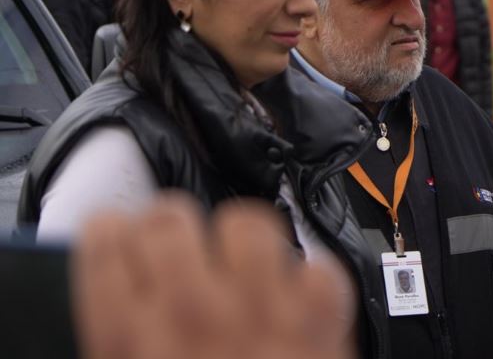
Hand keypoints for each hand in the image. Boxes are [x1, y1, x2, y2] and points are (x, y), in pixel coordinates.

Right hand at [73, 193, 353, 358]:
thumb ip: (122, 341)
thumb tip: (124, 295)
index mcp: (129, 338)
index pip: (106, 239)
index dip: (115, 237)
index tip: (124, 243)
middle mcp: (192, 313)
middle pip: (172, 218)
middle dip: (175, 232)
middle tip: (182, 254)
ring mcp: (261, 309)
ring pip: (248, 223)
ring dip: (244, 245)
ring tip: (242, 272)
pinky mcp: (319, 316)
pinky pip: (314, 265)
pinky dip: (310, 281)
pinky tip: (295, 304)